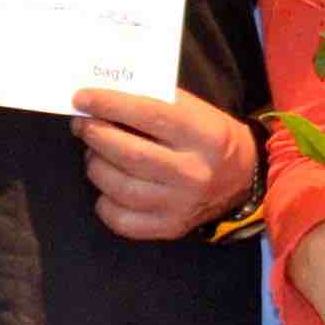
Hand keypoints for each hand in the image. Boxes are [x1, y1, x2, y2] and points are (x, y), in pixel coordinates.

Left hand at [74, 87, 256, 240]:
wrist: (242, 180)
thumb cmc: (211, 137)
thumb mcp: (197, 111)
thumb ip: (156, 102)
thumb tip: (106, 97)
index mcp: (206, 136)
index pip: (151, 115)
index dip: (112, 104)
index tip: (83, 98)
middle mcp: (194, 173)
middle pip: (130, 154)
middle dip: (96, 135)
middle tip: (82, 124)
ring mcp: (181, 205)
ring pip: (120, 187)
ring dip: (95, 165)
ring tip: (94, 153)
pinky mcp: (169, 228)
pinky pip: (121, 219)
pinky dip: (104, 201)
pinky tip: (107, 186)